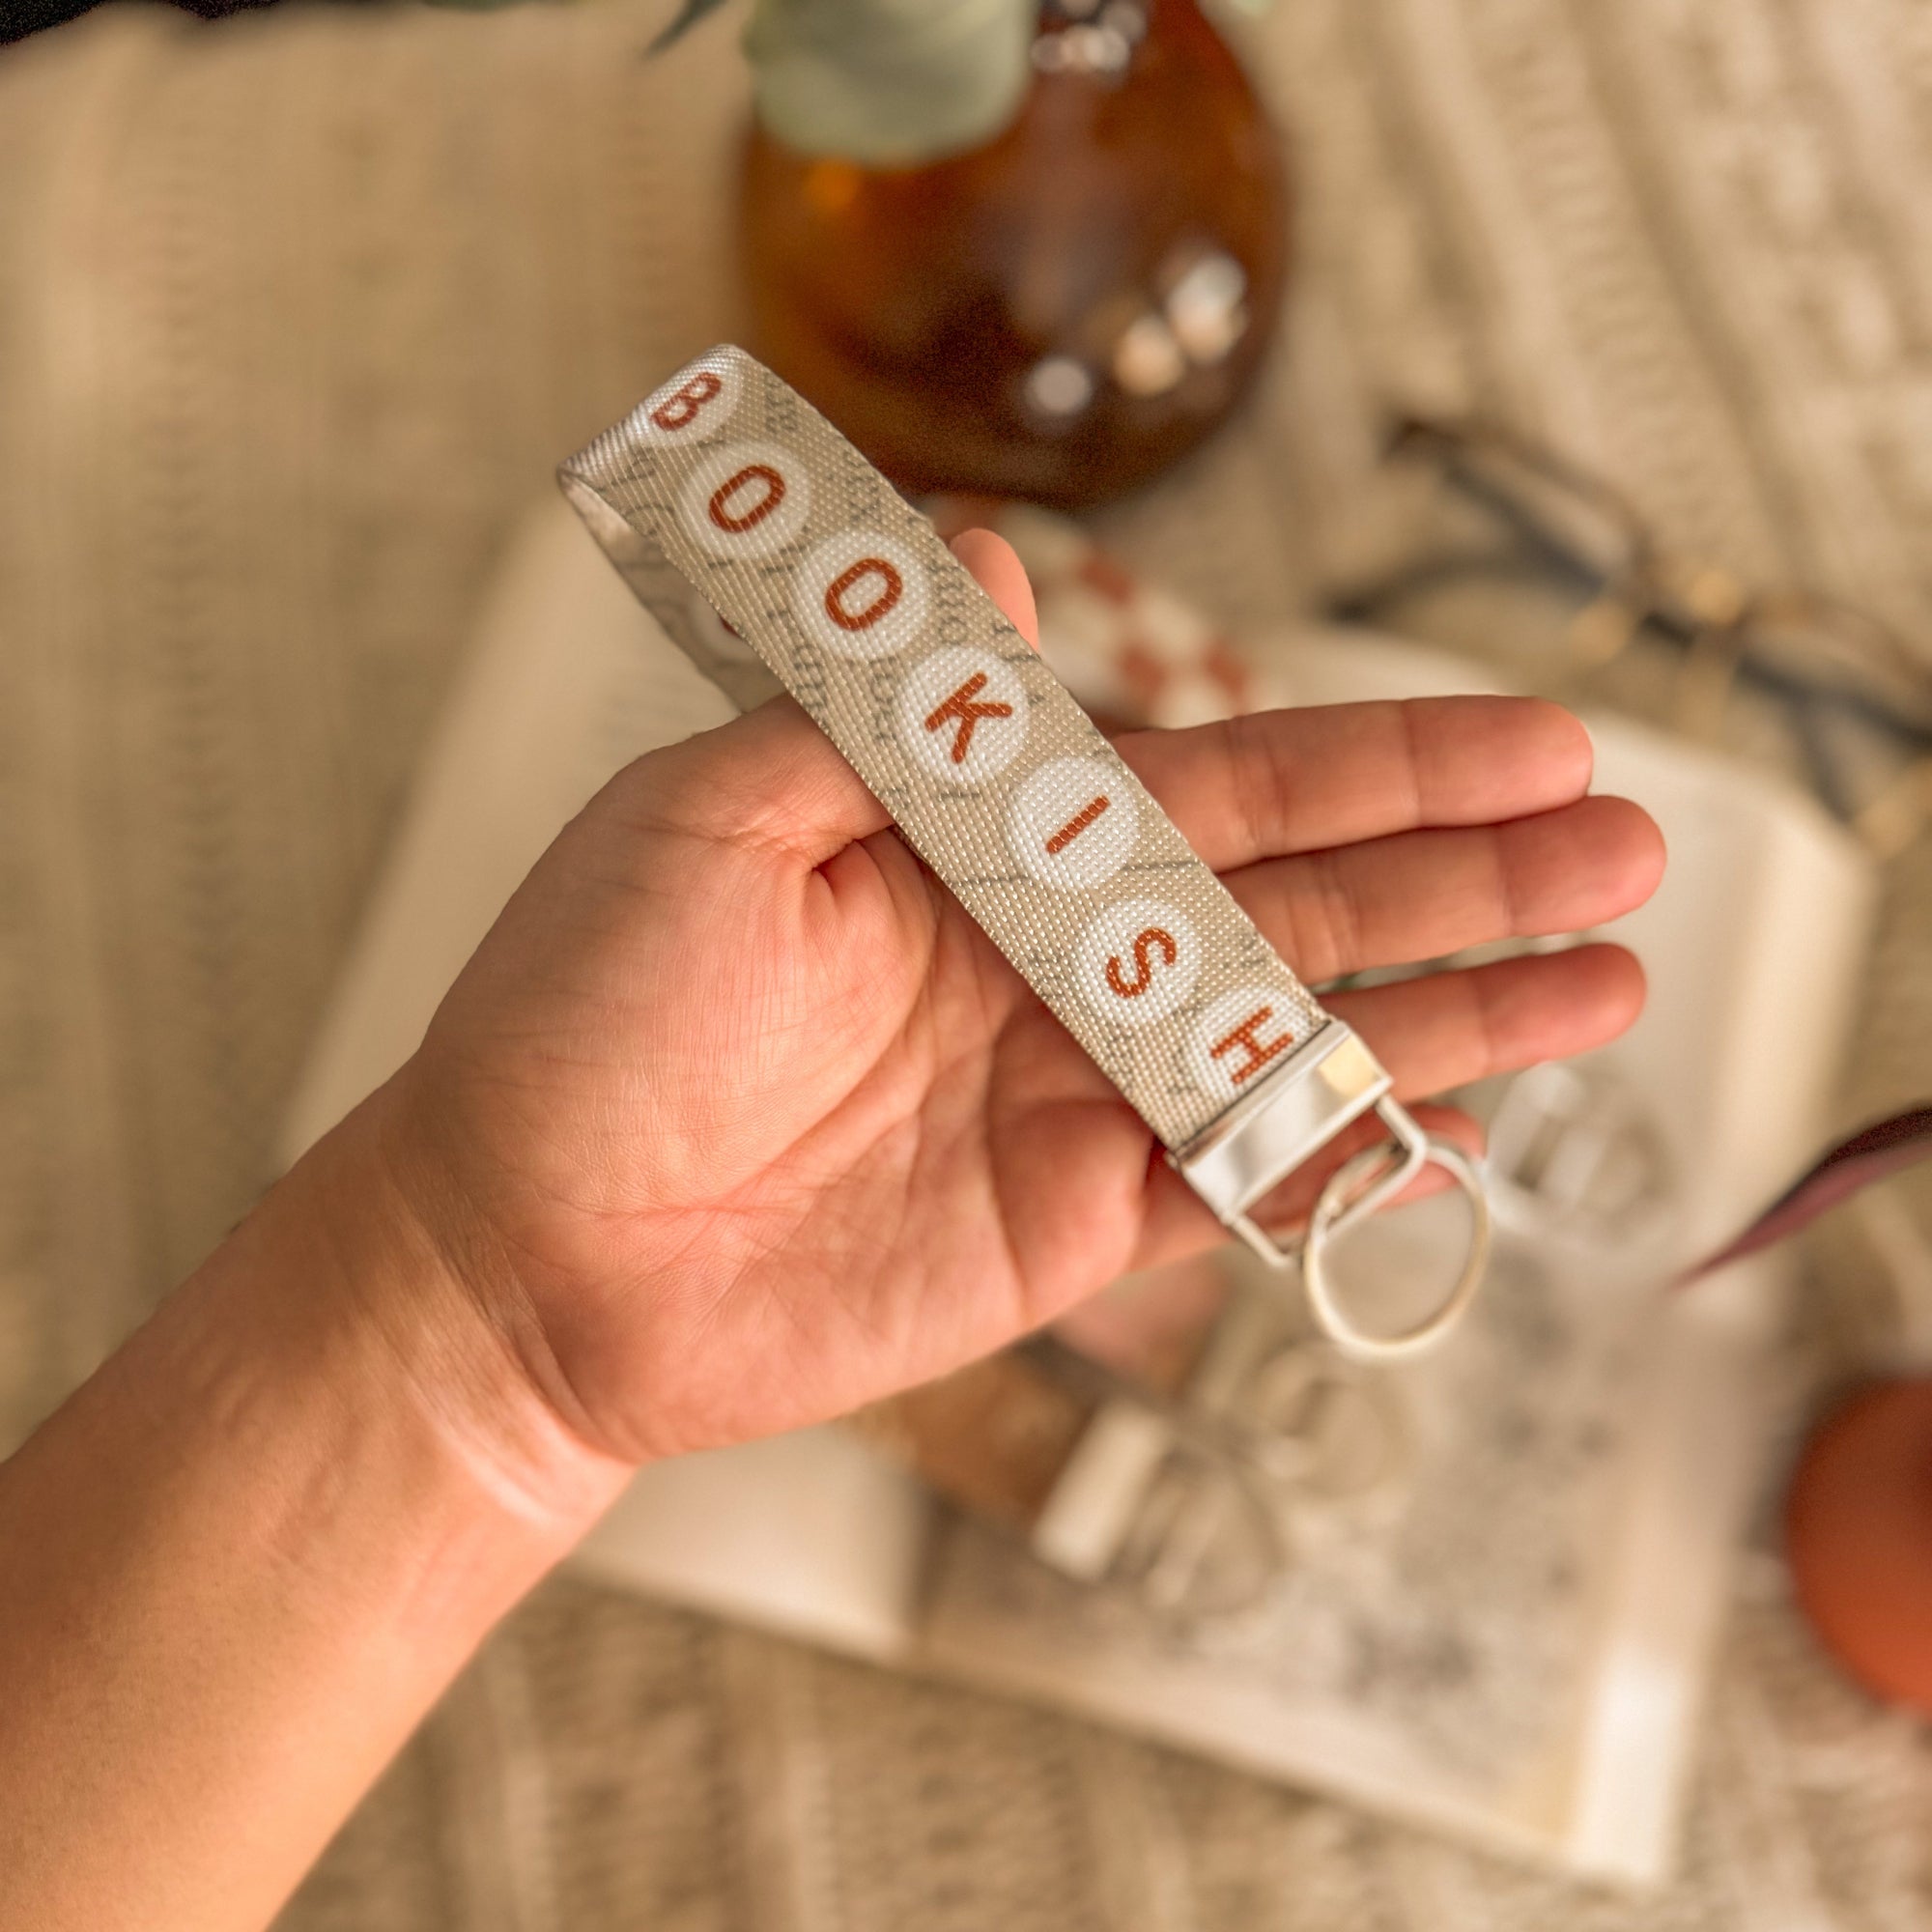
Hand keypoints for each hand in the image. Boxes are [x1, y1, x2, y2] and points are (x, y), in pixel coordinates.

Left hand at [382, 533, 1662, 1465]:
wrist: (523, 1248)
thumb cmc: (582, 1012)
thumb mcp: (708, 812)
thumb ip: (886, 704)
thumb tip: (1007, 556)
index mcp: (982, 842)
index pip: (1219, 784)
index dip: (1379, 759)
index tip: (1523, 737)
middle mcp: (1049, 957)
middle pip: (1302, 900)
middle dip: (1467, 870)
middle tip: (1625, 840)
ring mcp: (1069, 1096)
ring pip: (1300, 1041)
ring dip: (1456, 1010)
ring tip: (1609, 976)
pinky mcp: (1064, 1228)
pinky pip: (1238, 1186)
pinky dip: (1349, 1157)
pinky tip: (1465, 1123)